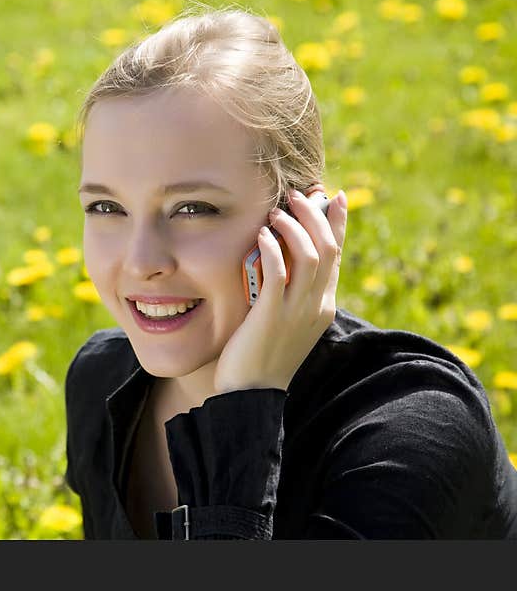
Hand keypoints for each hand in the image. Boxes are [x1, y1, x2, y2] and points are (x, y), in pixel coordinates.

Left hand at [212, 187, 347, 393]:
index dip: (338, 223)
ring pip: (310, 255)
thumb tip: (280, 259)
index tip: (335, 196)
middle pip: (328, 249)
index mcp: (322, 306)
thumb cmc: (262, 356)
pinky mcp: (272, 316)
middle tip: (296, 196)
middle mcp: (316, 306)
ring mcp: (297, 312)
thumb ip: (289, 293)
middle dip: (315, 215)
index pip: (337, 256)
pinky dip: (272, 248)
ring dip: (294, 227)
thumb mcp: (284, 321)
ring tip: (276, 211)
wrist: (251, 395)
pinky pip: (278, 273)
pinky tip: (261, 234)